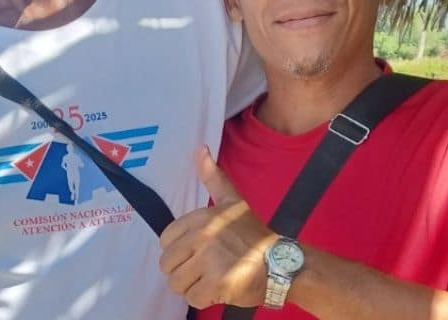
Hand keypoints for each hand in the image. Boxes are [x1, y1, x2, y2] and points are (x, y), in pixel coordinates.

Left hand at [160, 147, 275, 308]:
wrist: (282, 264)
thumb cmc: (253, 235)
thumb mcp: (232, 200)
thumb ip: (212, 177)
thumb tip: (200, 148)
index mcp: (200, 218)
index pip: (165, 242)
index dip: (180, 251)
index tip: (200, 252)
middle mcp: (202, 237)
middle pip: (167, 265)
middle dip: (184, 271)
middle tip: (206, 269)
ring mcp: (210, 261)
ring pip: (177, 284)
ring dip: (192, 287)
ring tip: (212, 279)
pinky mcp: (218, 284)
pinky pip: (193, 298)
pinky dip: (204, 299)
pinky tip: (219, 290)